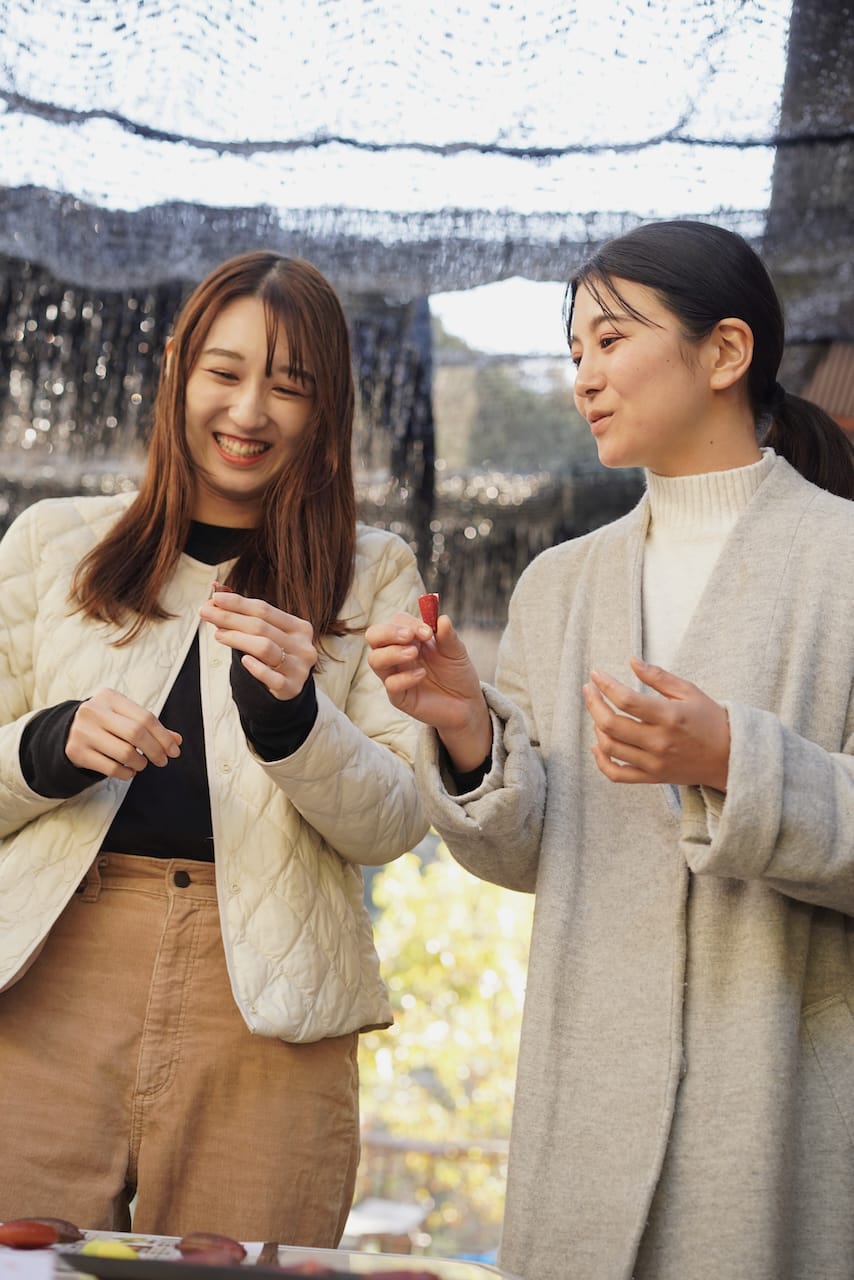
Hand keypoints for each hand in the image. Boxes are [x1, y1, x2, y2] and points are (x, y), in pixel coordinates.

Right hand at [66, 689, 181, 779]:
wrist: (66, 730)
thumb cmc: (105, 722)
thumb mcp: (124, 716)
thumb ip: (150, 726)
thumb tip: (176, 741)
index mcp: (109, 697)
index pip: (145, 717)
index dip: (164, 736)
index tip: (174, 750)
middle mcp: (94, 711)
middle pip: (136, 733)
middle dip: (155, 750)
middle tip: (162, 760)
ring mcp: (83, 732)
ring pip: (124, 752)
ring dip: (140, 762)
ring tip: (142, 763)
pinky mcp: (77, 752)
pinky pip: (111, 768)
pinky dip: (126, 773)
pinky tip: (129, 770)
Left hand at [199, 589, 315, 700]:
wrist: (289, 689)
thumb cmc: (274, 656)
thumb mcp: (266, 634)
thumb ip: (244, 613)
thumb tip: (217, 589)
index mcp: (299, 627)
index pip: (265, 609)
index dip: (238, 602)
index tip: (215, 598)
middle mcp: (303, 645)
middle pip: (261, 627)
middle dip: (230, 618)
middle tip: (205, 613)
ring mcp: (299, 668)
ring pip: (265, 648)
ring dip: (238, 639)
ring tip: (217, 635)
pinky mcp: (291, 687)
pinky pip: (272, 677)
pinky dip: (257, 668)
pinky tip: (243, 660)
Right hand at [366, 610, 491, 771]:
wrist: (466, 703)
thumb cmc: (457, 673)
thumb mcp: (456, 651)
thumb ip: (448, 636)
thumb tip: (442, 618)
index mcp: (410, 639)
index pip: (396, 622)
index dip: (408, 623)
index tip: (428, 632)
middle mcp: (397, 654)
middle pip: (374, 636)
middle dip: (388, 632)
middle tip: (409, 636)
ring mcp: (395, 675)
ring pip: (375, 659)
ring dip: (392, 653)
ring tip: (414, 654)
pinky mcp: (399, 696)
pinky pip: (390, 684)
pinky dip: (404, 677)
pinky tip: (422, 675)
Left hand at [582, 657, 729, 789]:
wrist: (731, 757)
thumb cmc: (711, 720)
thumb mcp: (689, 691)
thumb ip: (658, 677)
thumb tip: (631, 661)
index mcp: (669, 716)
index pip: (626, 700)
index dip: (606, 685)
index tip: (596, 675)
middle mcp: (659, 742)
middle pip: (611, 724)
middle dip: (593, 703)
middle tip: (589, 690)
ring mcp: (654, 763)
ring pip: (610, 748)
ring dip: (597, 727)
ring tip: (599, 713)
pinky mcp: (653, 777)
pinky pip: (617, 775)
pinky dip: (601, 761)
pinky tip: (598, 745)